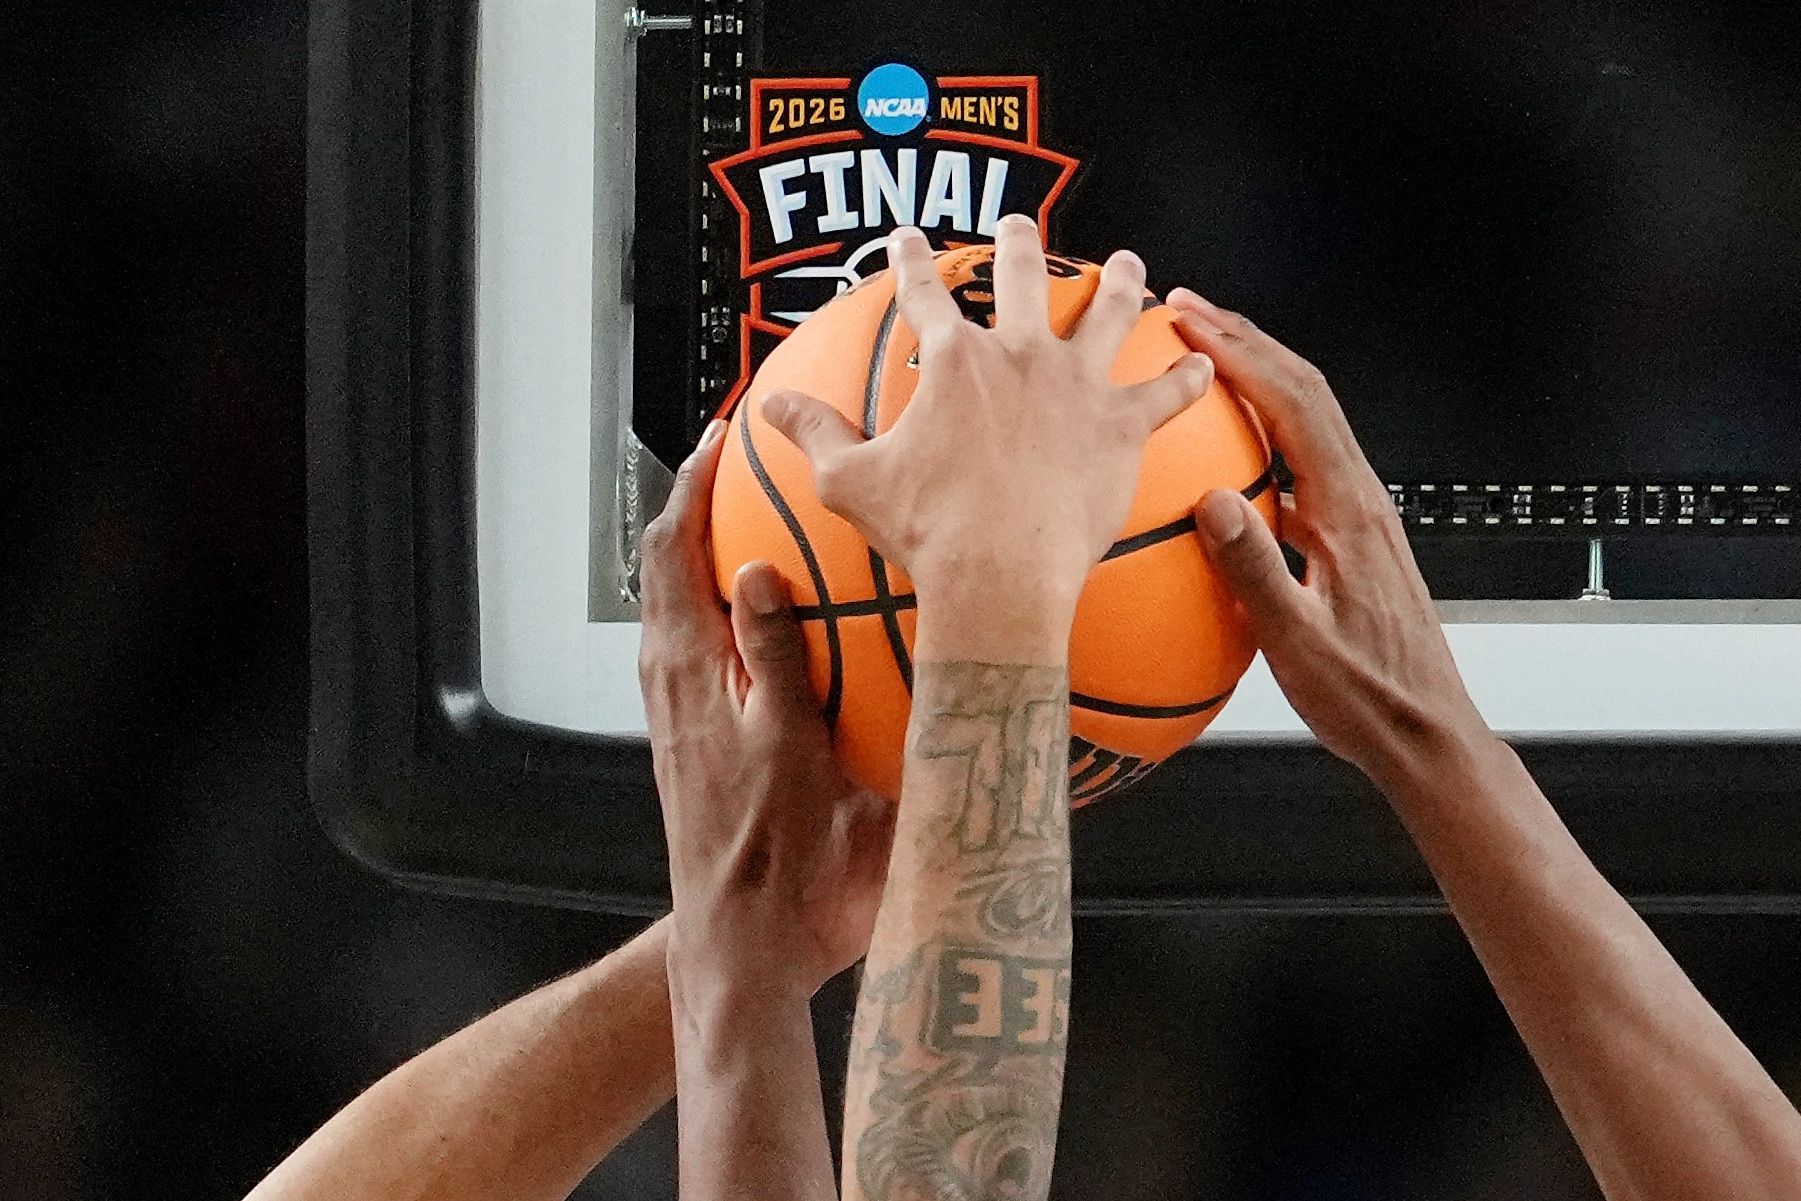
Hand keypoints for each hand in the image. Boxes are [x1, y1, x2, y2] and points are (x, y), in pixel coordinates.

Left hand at [640, 420, 895, 994]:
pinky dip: (734, 611)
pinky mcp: (702, 744)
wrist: (748, 942)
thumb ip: (774, 659)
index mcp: (687, 674)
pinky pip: (710, 653)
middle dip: (697, 507)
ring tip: (758, 518)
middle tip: (737, 461)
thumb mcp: (789, 748)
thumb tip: (754, 573)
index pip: (670, 554)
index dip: (689, 488)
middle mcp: (673, 685)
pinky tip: (782, 616)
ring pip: (686, 609)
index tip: (718, 436)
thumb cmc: (776, 856)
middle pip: (667, 570)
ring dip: (712, 555)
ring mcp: (684, 715)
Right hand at [762, 218, 1214, 652]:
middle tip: (1018, 224)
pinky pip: (1164, 394)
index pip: (924, 292)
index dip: (913, 260)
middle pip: (1021, 278)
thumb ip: (813, 433)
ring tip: (1128, 264)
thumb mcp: (849, 481)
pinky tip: (1201, 363)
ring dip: (1119, 283)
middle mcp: (1018, 354)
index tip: (909, 238)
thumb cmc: (924, 532)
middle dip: (1018, 242)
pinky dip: (1184, 378)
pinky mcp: (1121, 427)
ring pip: (1106, 313)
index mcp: (953, 360)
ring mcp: (1075, 386)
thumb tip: (768, 407)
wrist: (999, 575)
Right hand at [1168, 289, 1494, 786]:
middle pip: (1304, 393)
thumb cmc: (1371, 700)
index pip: (1295, 405)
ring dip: (1256, 377)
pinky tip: (1224, 449)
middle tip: (1187, 311)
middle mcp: (1361, 501)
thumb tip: (1212, 501)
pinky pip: (1301, 463)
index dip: (1241, 351)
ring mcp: (1358, 516)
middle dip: (1245, 340)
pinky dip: (1261, 431)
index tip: (1191, 320)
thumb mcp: (1298, 644)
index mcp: (1351, 514)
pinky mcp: (1349, 538)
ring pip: (1306, 421)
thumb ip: (1254, 571)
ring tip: (1202, 355)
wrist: (1426, 735)